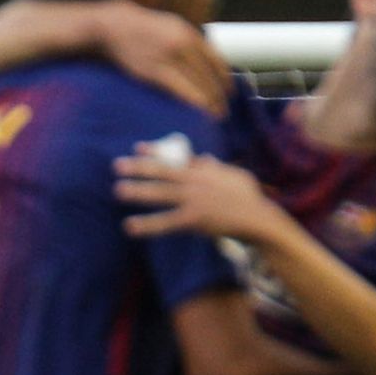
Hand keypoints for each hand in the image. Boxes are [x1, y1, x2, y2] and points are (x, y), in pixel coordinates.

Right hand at [83, 1, 232, 115]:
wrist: (116, 27)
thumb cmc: (144, 30)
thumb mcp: (173, 28)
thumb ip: (189, 43)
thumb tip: (206, 64)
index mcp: (190, 34)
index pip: (215, 61)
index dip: (225, 79)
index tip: (229, 93)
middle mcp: (183, 44)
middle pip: (208, 75)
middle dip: (218, 95)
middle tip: (224, 111)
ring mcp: (168, 58)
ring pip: (196, 83)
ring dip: (209, 102)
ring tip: (214, 114)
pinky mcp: (153, 71)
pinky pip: (179, 88)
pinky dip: (192, 99)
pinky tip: (200, 109)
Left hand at [115, 149, 280, 243]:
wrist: (259, 219)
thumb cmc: (249, 200)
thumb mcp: (234, 176)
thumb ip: (215, 167)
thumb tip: (204, 158)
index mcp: (204, 170)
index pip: (175, 158)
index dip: (155, 152)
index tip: (137, 148)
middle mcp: (196, 181)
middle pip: (162, 172)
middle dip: (139, 168)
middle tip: (116, 165)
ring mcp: (194, 199)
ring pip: (160, 193)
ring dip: (138, 191)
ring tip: (118, 190)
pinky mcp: (194, 219)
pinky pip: (165, 222)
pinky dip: (147, 224)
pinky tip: (129, 226)